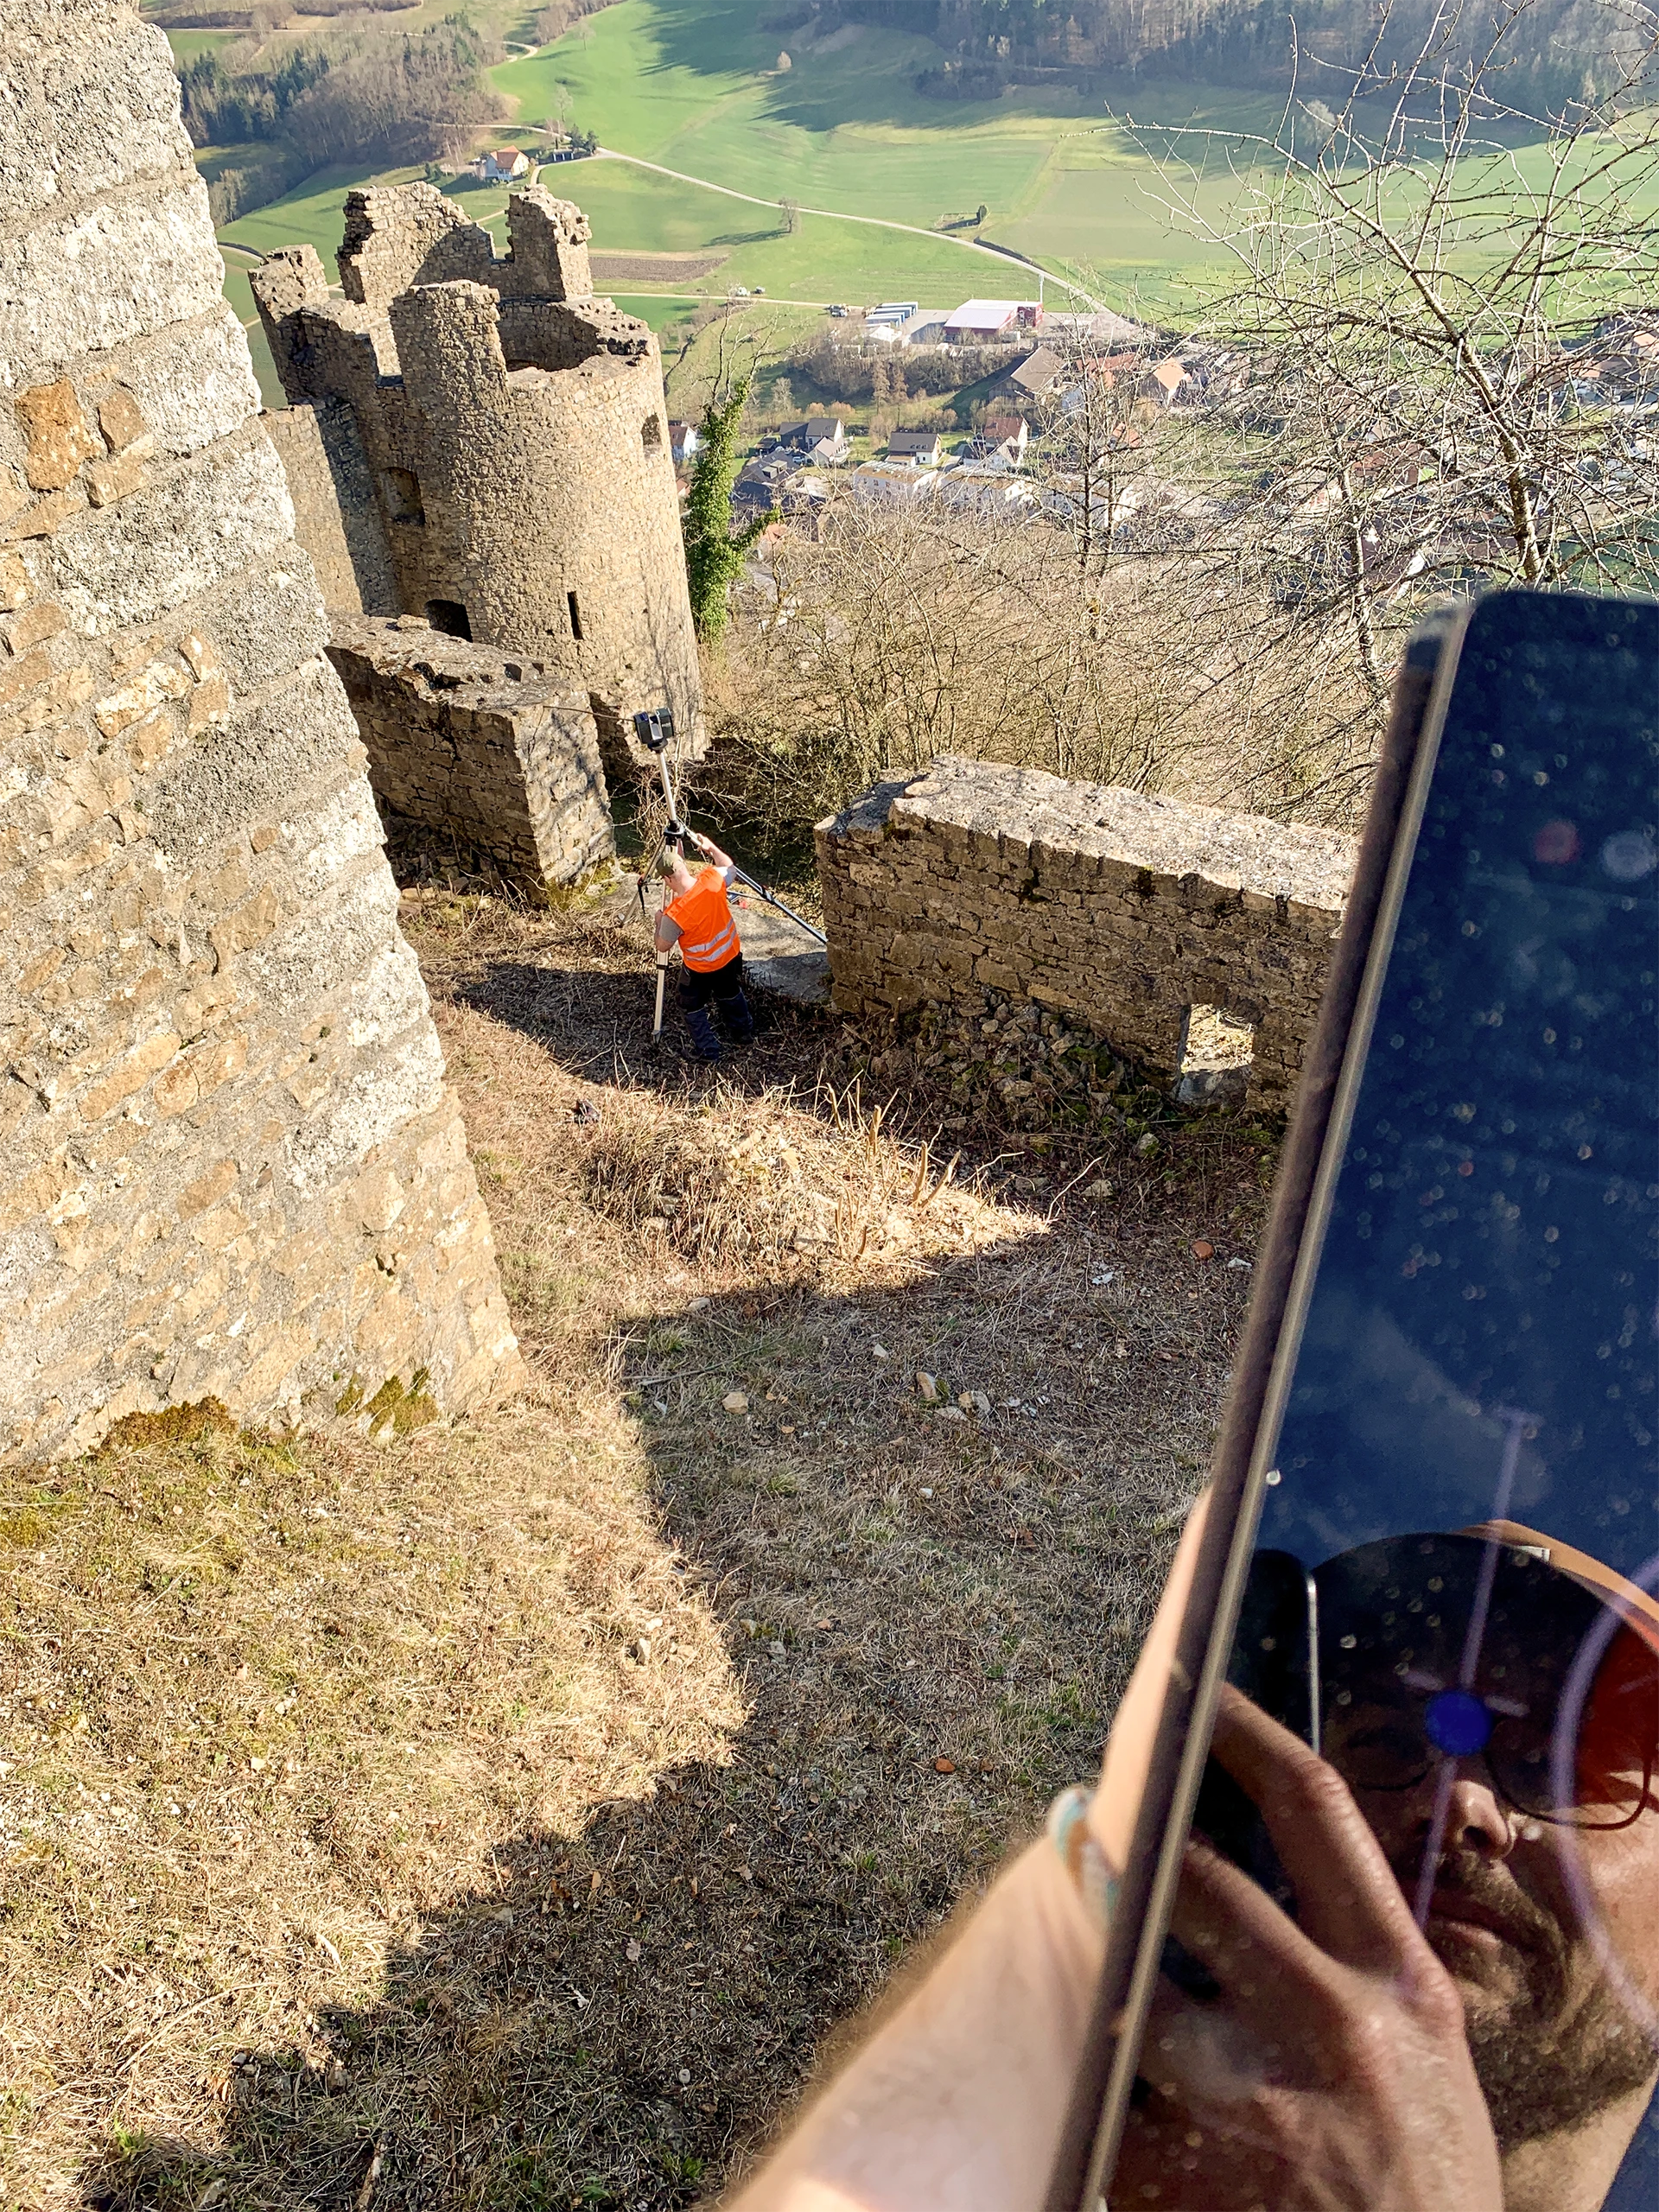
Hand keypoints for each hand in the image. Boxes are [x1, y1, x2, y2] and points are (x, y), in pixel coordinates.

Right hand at [690, 830, 711, 853]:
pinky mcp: (709, 842)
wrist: (712, 848)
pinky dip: (703, 843)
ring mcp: (707, 840)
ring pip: (703, 840)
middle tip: (697, 840)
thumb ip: (699, 847)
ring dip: (701, 841)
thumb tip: (698, 849)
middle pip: (701, 837)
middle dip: (698, 839)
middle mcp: (705, 838)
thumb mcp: (702, 847)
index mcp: (703, 838)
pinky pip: (705, 841)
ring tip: (700, 844)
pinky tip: (703, 845)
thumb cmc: (707, 847)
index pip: (699, 835)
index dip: (696, 834)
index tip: (695, 835)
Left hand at [1112, 1687, 1501, 2211]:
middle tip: (1084, 1831)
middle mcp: (1330, 2025)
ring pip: (1129, 1985)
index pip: (1315, 1807)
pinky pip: (1103, 2100)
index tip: (1196, 1684)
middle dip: (1129, 1848)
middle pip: (1193, 1875)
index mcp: (1400, 1983)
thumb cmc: (1419, 2187)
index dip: (1245, 1730)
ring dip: (1094, 1971)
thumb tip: (1241, 1860)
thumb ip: (1349, 1967)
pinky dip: (1087, 2092)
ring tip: (1062, 1963)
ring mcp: (1252, 2105)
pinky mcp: (1178, 2177)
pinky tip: (1079, 2095)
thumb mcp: (1422, 2060)